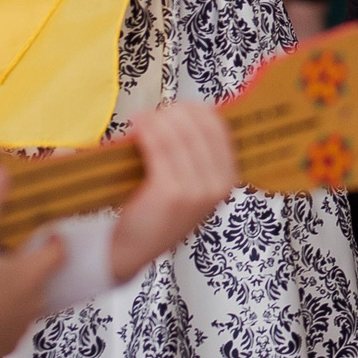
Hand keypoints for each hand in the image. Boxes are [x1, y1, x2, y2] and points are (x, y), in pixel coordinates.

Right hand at [0, 165, 67, 357]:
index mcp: (30, 275)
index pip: (58, 254)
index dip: (54, 243)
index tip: (47, 237)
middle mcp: (32, 304)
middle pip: (40, 281)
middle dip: (28, 270)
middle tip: (6, 260)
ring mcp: (17, 329)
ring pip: (25, 307)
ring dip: (13, 297)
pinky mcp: (1, 349)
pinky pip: (8, 330)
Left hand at [108, 103, 237, 281]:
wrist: (131, 250)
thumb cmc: (156, 213)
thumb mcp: (191, 186)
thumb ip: (196, 155)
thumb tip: (188, 111)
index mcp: (227, 179)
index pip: (219, 129)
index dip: (196, 111)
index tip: (175, 107)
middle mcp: (217, 185)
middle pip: (198, 128)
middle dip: (173, 113)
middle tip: (152, 113)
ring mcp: (196, 191)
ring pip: (178, 135)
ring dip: (157, 120)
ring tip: (140, 119)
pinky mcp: (171, 193)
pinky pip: (160, 148)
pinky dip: (147, 131)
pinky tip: (136, 126)